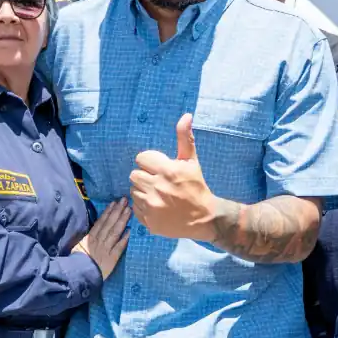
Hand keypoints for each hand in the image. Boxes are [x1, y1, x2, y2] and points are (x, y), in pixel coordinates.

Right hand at [72, 199, 130, 279]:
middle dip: (117, 211)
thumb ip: (86, 239)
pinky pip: (119, 247)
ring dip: (122, 220)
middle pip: (110, 223)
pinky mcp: (112, 258)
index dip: (108, 212)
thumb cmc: (76, 261)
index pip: (101, 222)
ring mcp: (106, 248)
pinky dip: (124, 238)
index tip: (114, 203)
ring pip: (115, 231)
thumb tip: (93, 231)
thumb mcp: (78, 247)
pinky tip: (130, 230)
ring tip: (129, 210)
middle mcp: (99, 240)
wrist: (79, 275)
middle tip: (125, 200)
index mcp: (90, 237)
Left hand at [130, 114, 216, 240]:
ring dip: (143, 191)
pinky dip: (143, 207)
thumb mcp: (191, 162)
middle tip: (158, 182)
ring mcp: (152, 206)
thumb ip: (185, 138)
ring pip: (133, 191)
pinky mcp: (149, 222)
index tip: (160, 169)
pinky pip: (135, 208)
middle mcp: (157, 188)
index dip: (150, 162)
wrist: (204, 218)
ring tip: (158, 195)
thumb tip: (186, 116)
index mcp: (167, 170)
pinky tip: (157, 207)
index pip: (141, 158)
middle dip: (145, 176)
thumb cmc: (196, 187)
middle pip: (134, 175)